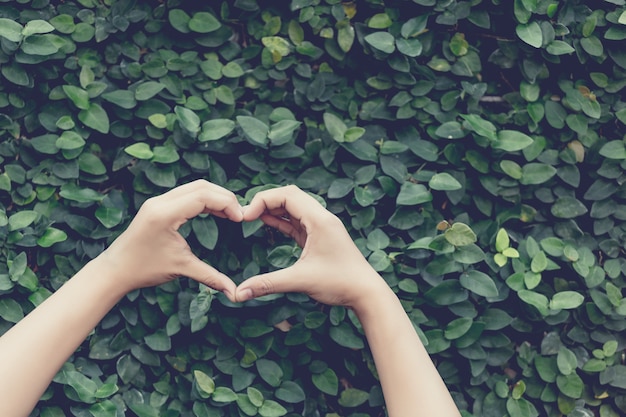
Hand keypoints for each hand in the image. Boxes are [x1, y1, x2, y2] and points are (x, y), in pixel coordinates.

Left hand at [100, 180, 242, 299]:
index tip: (241, 218)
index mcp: (165, 213)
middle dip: (224, 197)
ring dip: (215, 196)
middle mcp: (160, 202)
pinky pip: (186, 194)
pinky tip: (216, 212)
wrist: (115, 270)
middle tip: (240, 214)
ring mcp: (158, 201)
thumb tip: (234, 292)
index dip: (226, 203)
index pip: (203, 196)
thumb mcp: (181, 269)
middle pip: (201, 186)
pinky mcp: (157, 205)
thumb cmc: (144, 269)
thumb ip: (210, 277)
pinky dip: (204, 199)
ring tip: (231, 212)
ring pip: (194, 187)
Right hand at [234, 185, 386, 307]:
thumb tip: (239, 294)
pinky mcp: (321, 237)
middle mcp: (322, 218)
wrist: (366, 293)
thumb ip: (268, 284)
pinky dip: (282, 220)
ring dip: (274, 209)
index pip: (287, 195)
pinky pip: (298, 221)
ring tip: (251, 217)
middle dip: (266, 201)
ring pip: (294, 208)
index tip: (245, 216)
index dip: (263, 200)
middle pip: (290, 196)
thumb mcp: (300, 281)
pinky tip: (267, 223)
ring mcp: (322, 227)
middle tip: (245, 215)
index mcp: (319, 220)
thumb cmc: (340, 283)